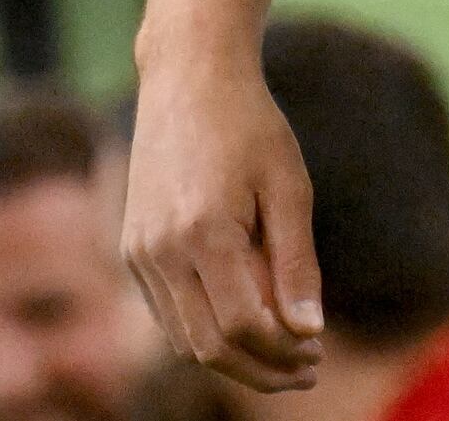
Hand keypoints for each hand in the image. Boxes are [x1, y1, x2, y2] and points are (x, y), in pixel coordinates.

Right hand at [125, 47, 325, 391]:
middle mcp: (160, 250)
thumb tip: (309, 331)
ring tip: (283, 352)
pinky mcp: (130, 249)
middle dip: (260, 369)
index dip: (283, 351)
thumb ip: (296, 262)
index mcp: (203, 232)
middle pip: (208, 346)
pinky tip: (245, 322)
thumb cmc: (249, 125)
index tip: (317, 354)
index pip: (243, 325)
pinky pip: (167, 313)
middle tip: (306, 370)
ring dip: (232, 357)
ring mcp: (137, 252)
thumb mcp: (289, 186)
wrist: (187, 77)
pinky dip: (203, 331)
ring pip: (183, 338)